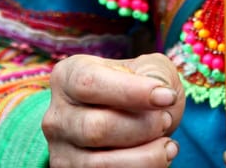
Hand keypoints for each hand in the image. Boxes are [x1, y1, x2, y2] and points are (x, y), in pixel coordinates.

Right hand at [42, 52, 184, 165]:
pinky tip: (158, 159)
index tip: (167, 97)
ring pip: (100, 164)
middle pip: (96, 128)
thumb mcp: (146, 67)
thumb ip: (153, 74)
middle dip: (142, 127)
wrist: (130, 119)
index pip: (90, 84)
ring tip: (168, 146)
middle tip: (166, 120)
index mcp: (69, 76)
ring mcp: (60, 151)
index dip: (131, 92)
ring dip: (144, 157)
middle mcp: (57, 116)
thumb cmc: (137, 86)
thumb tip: (159, 94)